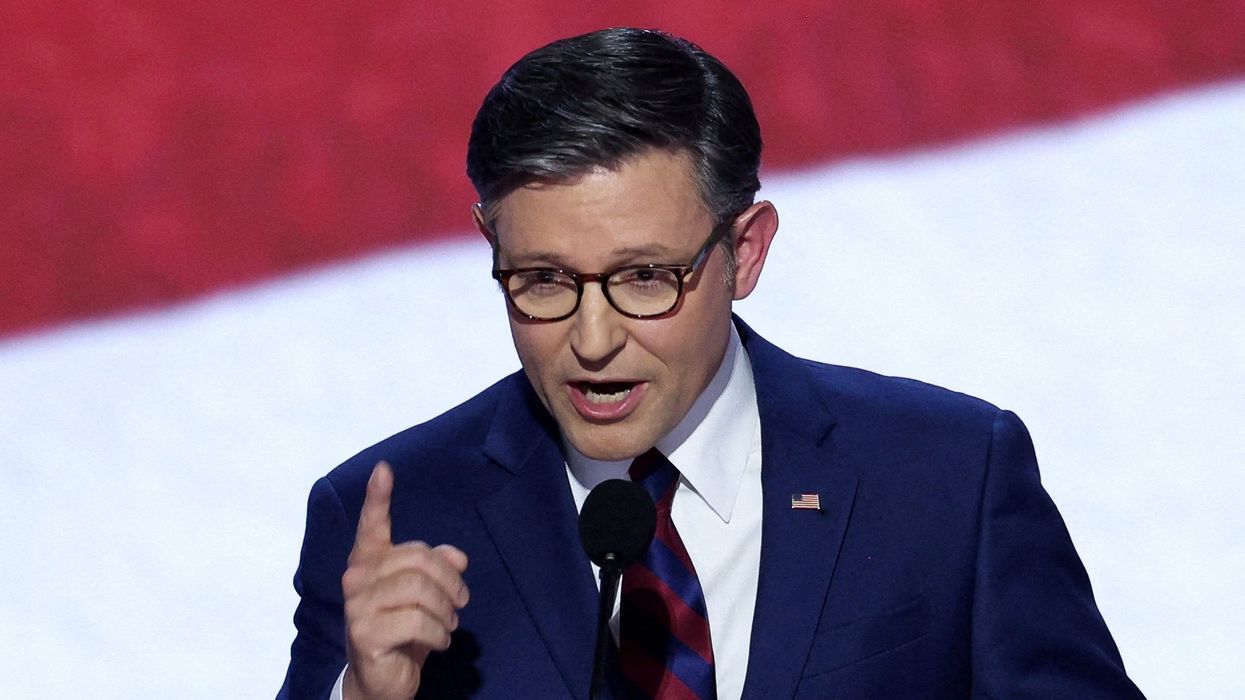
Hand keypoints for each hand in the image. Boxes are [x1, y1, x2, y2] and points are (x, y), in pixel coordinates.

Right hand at [341, 461, 469, 699]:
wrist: (382, 680)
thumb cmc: (403, 629)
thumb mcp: (426, 596)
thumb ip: (438, 569)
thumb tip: (457, 557)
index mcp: (369, 562)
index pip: (371, 525)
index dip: (377, 497)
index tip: (384, 469)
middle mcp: (357, 579)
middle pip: (418, 558)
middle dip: (450, 580)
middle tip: (462, 601)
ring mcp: (358, 607)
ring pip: (420, 589)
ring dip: (446, 610)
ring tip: (449, 624)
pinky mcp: (365, 634)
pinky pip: (417, 620)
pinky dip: (438, 632)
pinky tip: (439, 641)